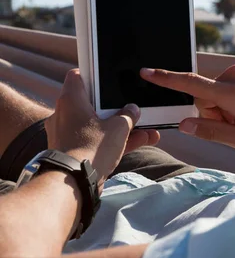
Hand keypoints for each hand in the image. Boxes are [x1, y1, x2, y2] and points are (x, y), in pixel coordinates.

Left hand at [45, 69, 159, 181]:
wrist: (74, 183)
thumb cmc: (92, 148)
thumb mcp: (119, 127)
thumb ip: (129, 115)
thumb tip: (133, 109)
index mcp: (71, 100)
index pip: (77, 76)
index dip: (93, 74)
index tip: (109, 79)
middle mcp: (65, 115)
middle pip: (93, 104)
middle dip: (117, 108)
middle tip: (133, 108)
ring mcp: (68, 135)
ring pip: (99, 125)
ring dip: (121, 127)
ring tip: (146, 130)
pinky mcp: (73, 152)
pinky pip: (97, 141)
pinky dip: (115, 141)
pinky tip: (141, 142)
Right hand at [140, 60, 234, 149]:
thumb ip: (210, 132)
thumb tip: (184, 125)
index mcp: (233, 94)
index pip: (191, 84)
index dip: (166, 79)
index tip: (147, 71)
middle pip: (206, 94)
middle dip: (214, 111)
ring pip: (219, 88)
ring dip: (227, 103)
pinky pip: (232, 80)